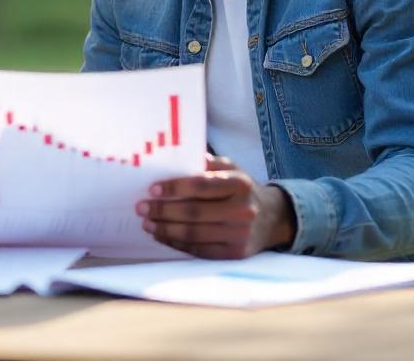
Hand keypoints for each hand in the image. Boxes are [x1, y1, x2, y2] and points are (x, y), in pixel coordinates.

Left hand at [135, 155, 295, 258]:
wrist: (272, 218)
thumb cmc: (242, 189)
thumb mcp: (231, 168)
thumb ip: (206, 163)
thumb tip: (173, 159)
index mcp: (240, 184)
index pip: (201, 185)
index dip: (174, 187)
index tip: (152, 189)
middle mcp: (243, 210)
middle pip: (194, 212)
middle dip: (163, 210)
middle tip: (141, 207)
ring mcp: (240, 235)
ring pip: (193, 234)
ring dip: (165, 229)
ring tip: (147, 223)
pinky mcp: (234, 253)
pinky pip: (199, 249)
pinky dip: (176, 243)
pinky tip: (162, 235)